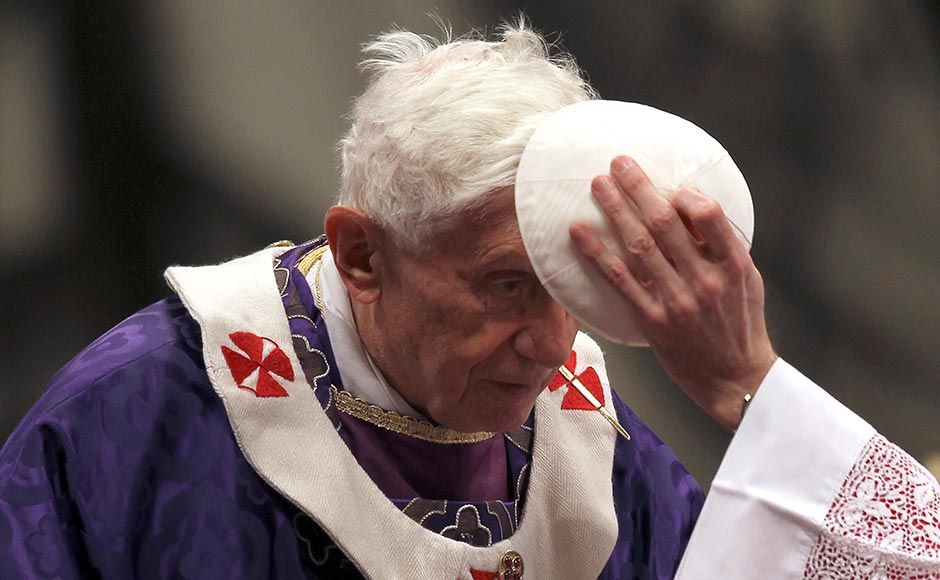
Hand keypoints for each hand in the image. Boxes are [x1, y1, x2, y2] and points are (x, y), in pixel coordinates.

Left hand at [569, 155, 777, 431]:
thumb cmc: (739, 325)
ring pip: (639, 245)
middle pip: (665, 222)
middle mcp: (705, 279)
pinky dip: (597, 253)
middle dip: (639, 187)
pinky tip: (579, 233)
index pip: (709, 214)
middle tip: (618, 162)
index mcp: (733, 265)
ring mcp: (678, 300)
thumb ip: (721, 247)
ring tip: (597, 184)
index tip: (667, 186)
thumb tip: (689, 207)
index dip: (685, 194)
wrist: (735, 379)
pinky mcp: (653, 320)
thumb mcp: (747, 281)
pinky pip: (619, 280)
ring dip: (614, 210)